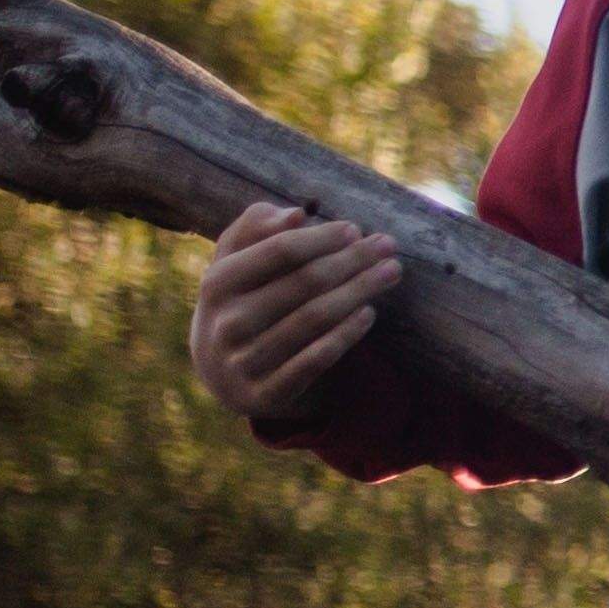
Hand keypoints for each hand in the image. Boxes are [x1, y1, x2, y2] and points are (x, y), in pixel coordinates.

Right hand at [192, 204, 397, 420]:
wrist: (221, 370)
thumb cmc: (242, 299)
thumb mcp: (236, 261)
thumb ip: (257, 228)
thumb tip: (295, 214)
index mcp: (217, 283)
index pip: (278, 251)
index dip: (321, 238)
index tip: (355, 228)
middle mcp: (226, 323)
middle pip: (305, 282)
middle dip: (352, 260)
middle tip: (387, 245)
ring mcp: (244, 361)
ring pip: (315, 319)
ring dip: (360, 290)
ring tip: (391, 272)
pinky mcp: (266, 394)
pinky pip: (316, 361)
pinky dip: (346, 334)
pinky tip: (369, 313)